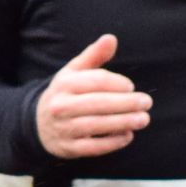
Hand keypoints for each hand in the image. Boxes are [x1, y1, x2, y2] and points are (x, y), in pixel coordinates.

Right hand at [35, 34, 150, 158]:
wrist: (39, 124)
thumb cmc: (65, 94)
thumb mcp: (74, 72)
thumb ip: (94, 55)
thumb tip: (111, 38)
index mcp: (64, 83)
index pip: (95, 81)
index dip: (117, 83)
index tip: (131, 87)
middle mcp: (61, 106)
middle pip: (98, 103)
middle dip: (126, 103)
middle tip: (147, 103)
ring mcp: (64, 128)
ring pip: (97, 125)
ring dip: (123, 122)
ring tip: (143, 119)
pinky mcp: (68, 148)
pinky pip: (93, 147)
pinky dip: (112, 142)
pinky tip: (128, 136)